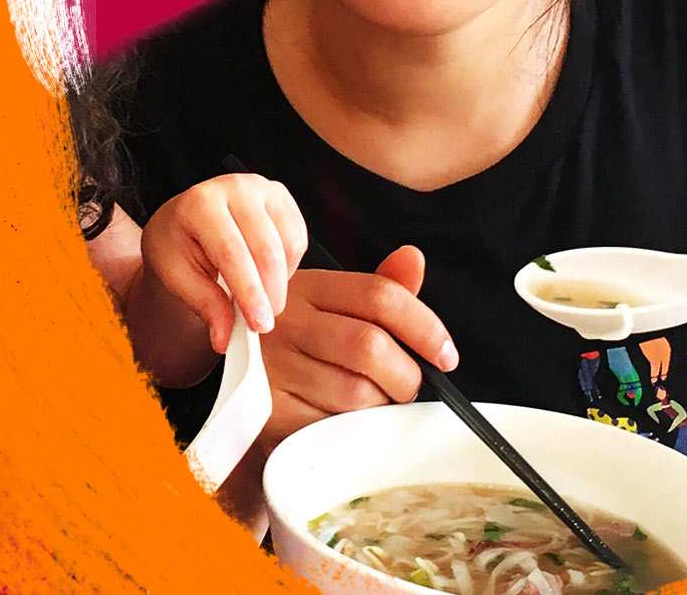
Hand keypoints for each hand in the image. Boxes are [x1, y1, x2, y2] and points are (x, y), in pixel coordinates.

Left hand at [140, 173, 308, 352]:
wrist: (184, 220)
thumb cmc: (177, 245)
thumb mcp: (177, 276)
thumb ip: (204, 304)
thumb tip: (225, 338)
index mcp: (200, 204)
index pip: (232, 253)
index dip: (249, 292)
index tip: (259, 324)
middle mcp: (235, 188)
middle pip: (266, 248)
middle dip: (270, 293)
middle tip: (264, 323)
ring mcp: (262, 188)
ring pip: (288, 243)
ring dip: (280, 280)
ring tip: (259, 295)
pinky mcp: (281, 196)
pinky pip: (298, 238)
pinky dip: (288, 265)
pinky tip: (267, 273)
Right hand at [255, 245, 459, 448]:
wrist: (240, 380)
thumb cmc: (301, 340)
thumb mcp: (335, 304)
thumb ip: (382, 288)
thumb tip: (414, 259)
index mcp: (309, 287)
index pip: (380, 296)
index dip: (424, 326)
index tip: (446, 353)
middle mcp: (286, 323)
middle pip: (371, 347)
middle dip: (407, 374)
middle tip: (410, 383)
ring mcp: (272, 368)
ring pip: (356, 392)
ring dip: (382, 403)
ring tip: (376, 399)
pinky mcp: (268, 412)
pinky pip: (332, 424)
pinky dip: (354, 427)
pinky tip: (348, 416)